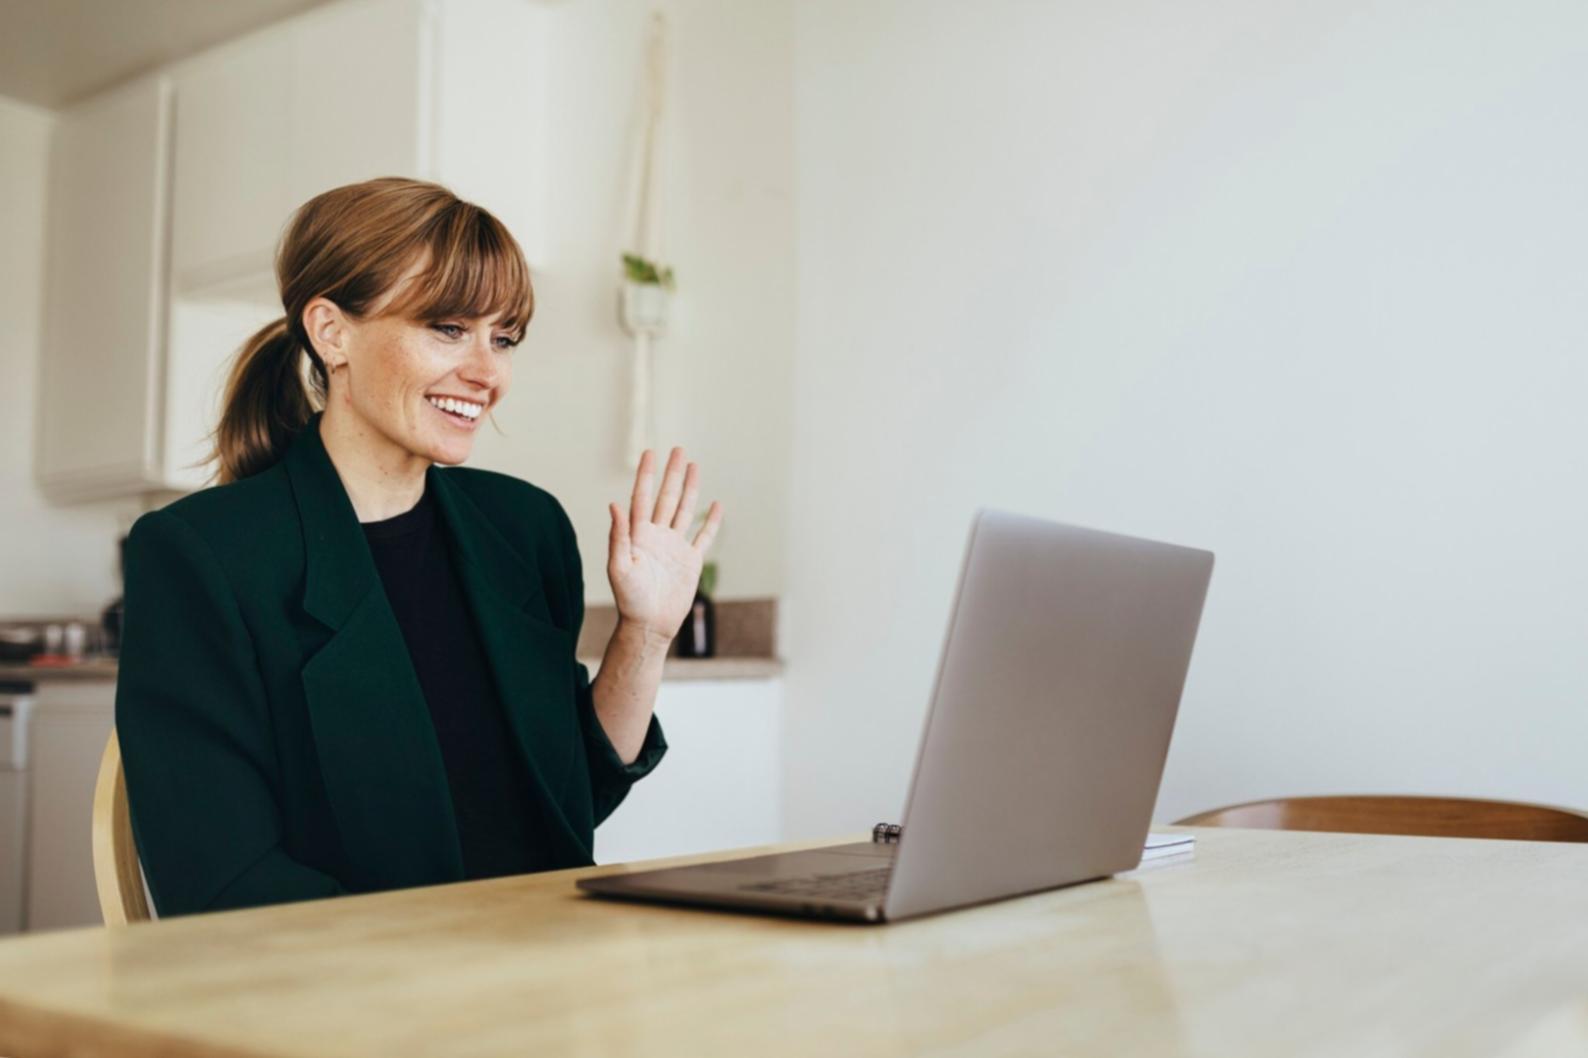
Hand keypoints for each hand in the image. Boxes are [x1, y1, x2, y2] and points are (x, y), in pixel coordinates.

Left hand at [607, 447, 722, 641]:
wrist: (649, 625)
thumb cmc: (629, 599)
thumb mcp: (619, 567)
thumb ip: (618, 536)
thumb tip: (614, 505)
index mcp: (638, 535)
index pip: (642, 497)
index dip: (646, 475)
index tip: (650, 453)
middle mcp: (657, 536)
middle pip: (667, 497)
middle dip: (672, 473)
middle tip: (678, 450)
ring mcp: (675, 547)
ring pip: (684, 510)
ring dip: (690, 488)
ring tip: (694, 466)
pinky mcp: (690, 561)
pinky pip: (703, 536)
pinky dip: (711, 521)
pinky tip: (716, 505)